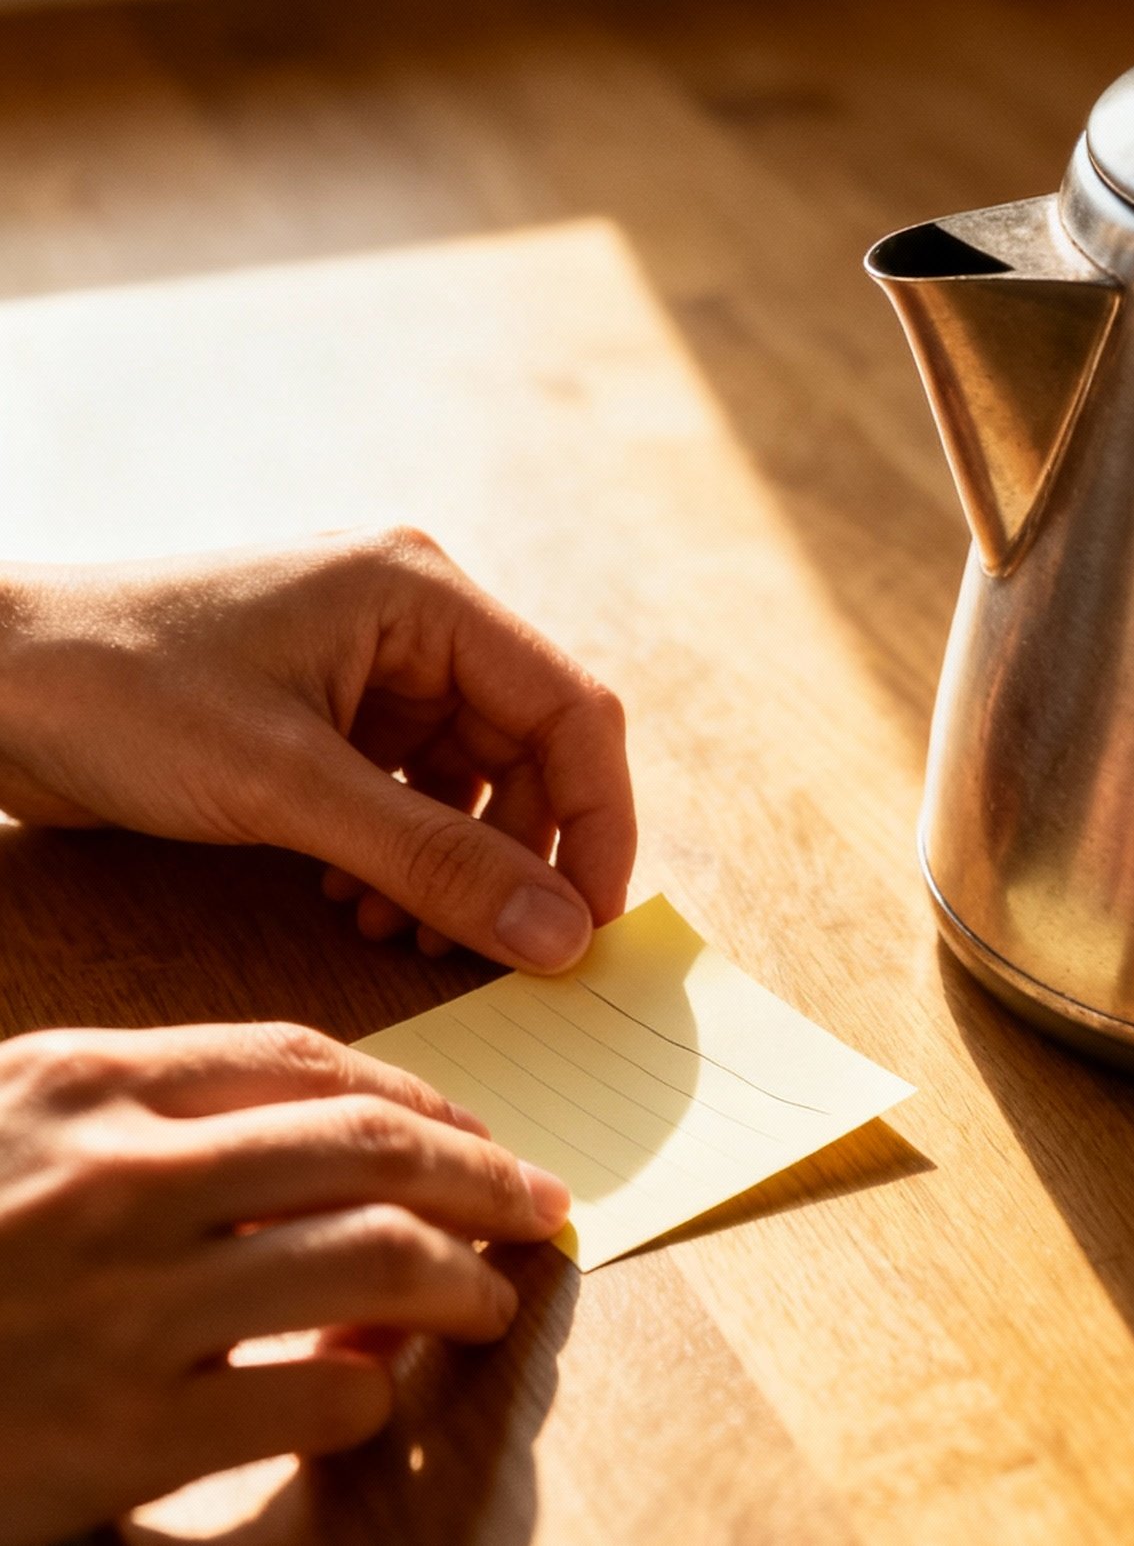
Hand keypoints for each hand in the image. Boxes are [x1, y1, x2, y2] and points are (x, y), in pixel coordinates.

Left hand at [0, 528, 635, 971]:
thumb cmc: (123, 692)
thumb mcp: (287, 787)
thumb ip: (434, 861)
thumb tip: (562, 935)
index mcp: (421, 592)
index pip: (570, 709)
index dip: (597, 824)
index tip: (588, 930)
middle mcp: (410, 620)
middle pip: (529, 753)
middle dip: (516, 860)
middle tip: (493, 953)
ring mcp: (365, 668)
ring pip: (471, 786)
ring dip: (453, 871)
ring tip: (396, 934)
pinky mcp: (321, 718)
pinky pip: (408, 797)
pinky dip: (401, 862)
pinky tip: (356, 906)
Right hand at [0, 1018, 570, 1545]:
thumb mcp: (15, 1122)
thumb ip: (145, 1109)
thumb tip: (314, 1130)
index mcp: (92, 1084)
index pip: (308, 1062)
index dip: (420, 1098)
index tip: (476, 1129)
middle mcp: (121, 1179)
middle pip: (367, 1151)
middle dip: (482, 1176)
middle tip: (538, 1203)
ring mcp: (129, 1309)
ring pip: (370, 1267)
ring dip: (461, 1283)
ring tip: (492, 1298)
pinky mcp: (129, 1439)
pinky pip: (313, 1406)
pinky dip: (371, 1398)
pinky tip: (376, 1394)